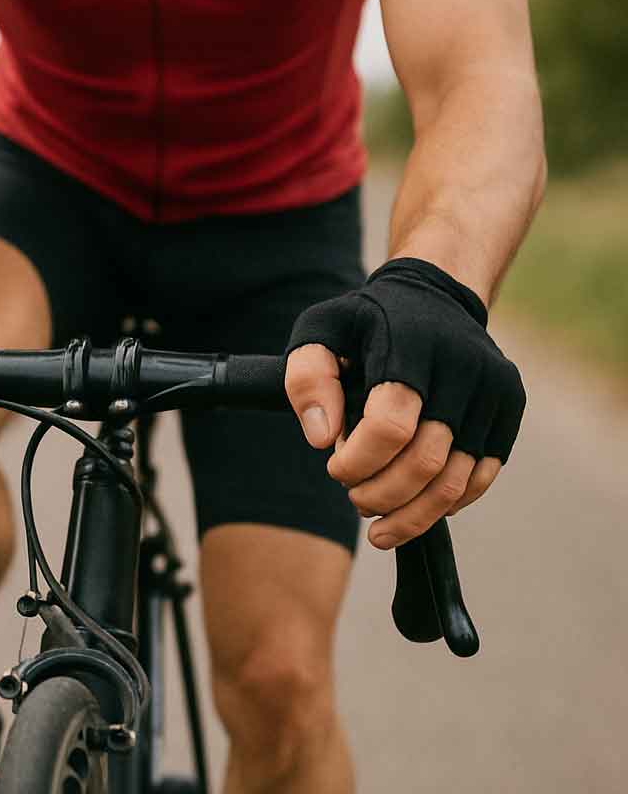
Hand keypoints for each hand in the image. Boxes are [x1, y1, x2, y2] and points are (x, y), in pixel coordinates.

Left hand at [284, 258, 524, 549]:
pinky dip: (445, 502)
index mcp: (411, 345)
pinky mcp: (509, 408)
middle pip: (426, 460)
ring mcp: (494, 388)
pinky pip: (481, 475)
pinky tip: (414, 507)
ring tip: (379, 521)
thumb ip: (307, 379)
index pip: (390, 427)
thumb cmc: (367, 321)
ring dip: (413, 513)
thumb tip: (321, 438)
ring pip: (457, 480)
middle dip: (383, 494)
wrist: (434, 295)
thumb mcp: (320, 331)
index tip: (335, 469)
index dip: (359, 462)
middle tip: (355, 499)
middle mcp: (462, 366)